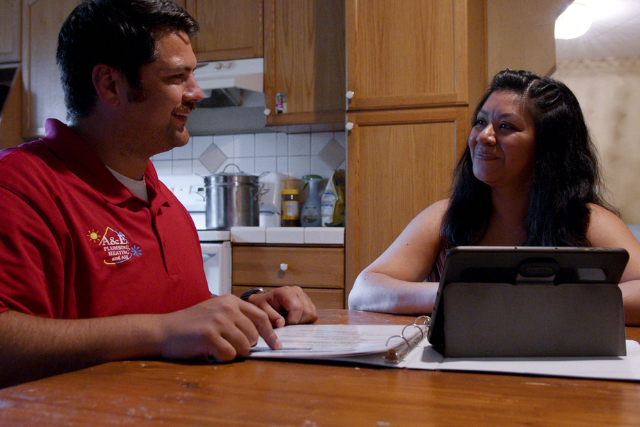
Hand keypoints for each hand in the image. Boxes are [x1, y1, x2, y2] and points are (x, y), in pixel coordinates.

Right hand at [159, 294, 281, 361]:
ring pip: (245, 346)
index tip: (277, 345)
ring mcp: (218, 321)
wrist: (164, 330)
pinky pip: (230, 354)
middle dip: (248, 346)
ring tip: (220, 347)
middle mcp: (227, 308)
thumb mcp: (216, 311)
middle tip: (232, 346)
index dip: (271, 333)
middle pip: (254, 334)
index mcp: (231, 301)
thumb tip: (262, 334)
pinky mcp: (209, 335)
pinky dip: (224, 357)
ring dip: (235, 352)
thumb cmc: (192, 324)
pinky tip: (212, 352)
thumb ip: (237, 317)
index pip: (261, 317)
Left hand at [247, 286, 317, 326]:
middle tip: (286, 324)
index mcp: (285, 291)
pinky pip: (313, 315)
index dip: (292, 321)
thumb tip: (282, 323)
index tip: (283, 326)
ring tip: (290, 322)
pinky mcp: (308, 302)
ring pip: (312, 314)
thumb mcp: (261, 311)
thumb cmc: (262, 306)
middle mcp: (297, 291)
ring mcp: (304, 296)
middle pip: (307, 312)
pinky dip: (305, 321)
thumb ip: (271, 317)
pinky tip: (295, 320)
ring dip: (302, 322)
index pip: (297, 308)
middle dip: (297, 322)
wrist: (264, 302)